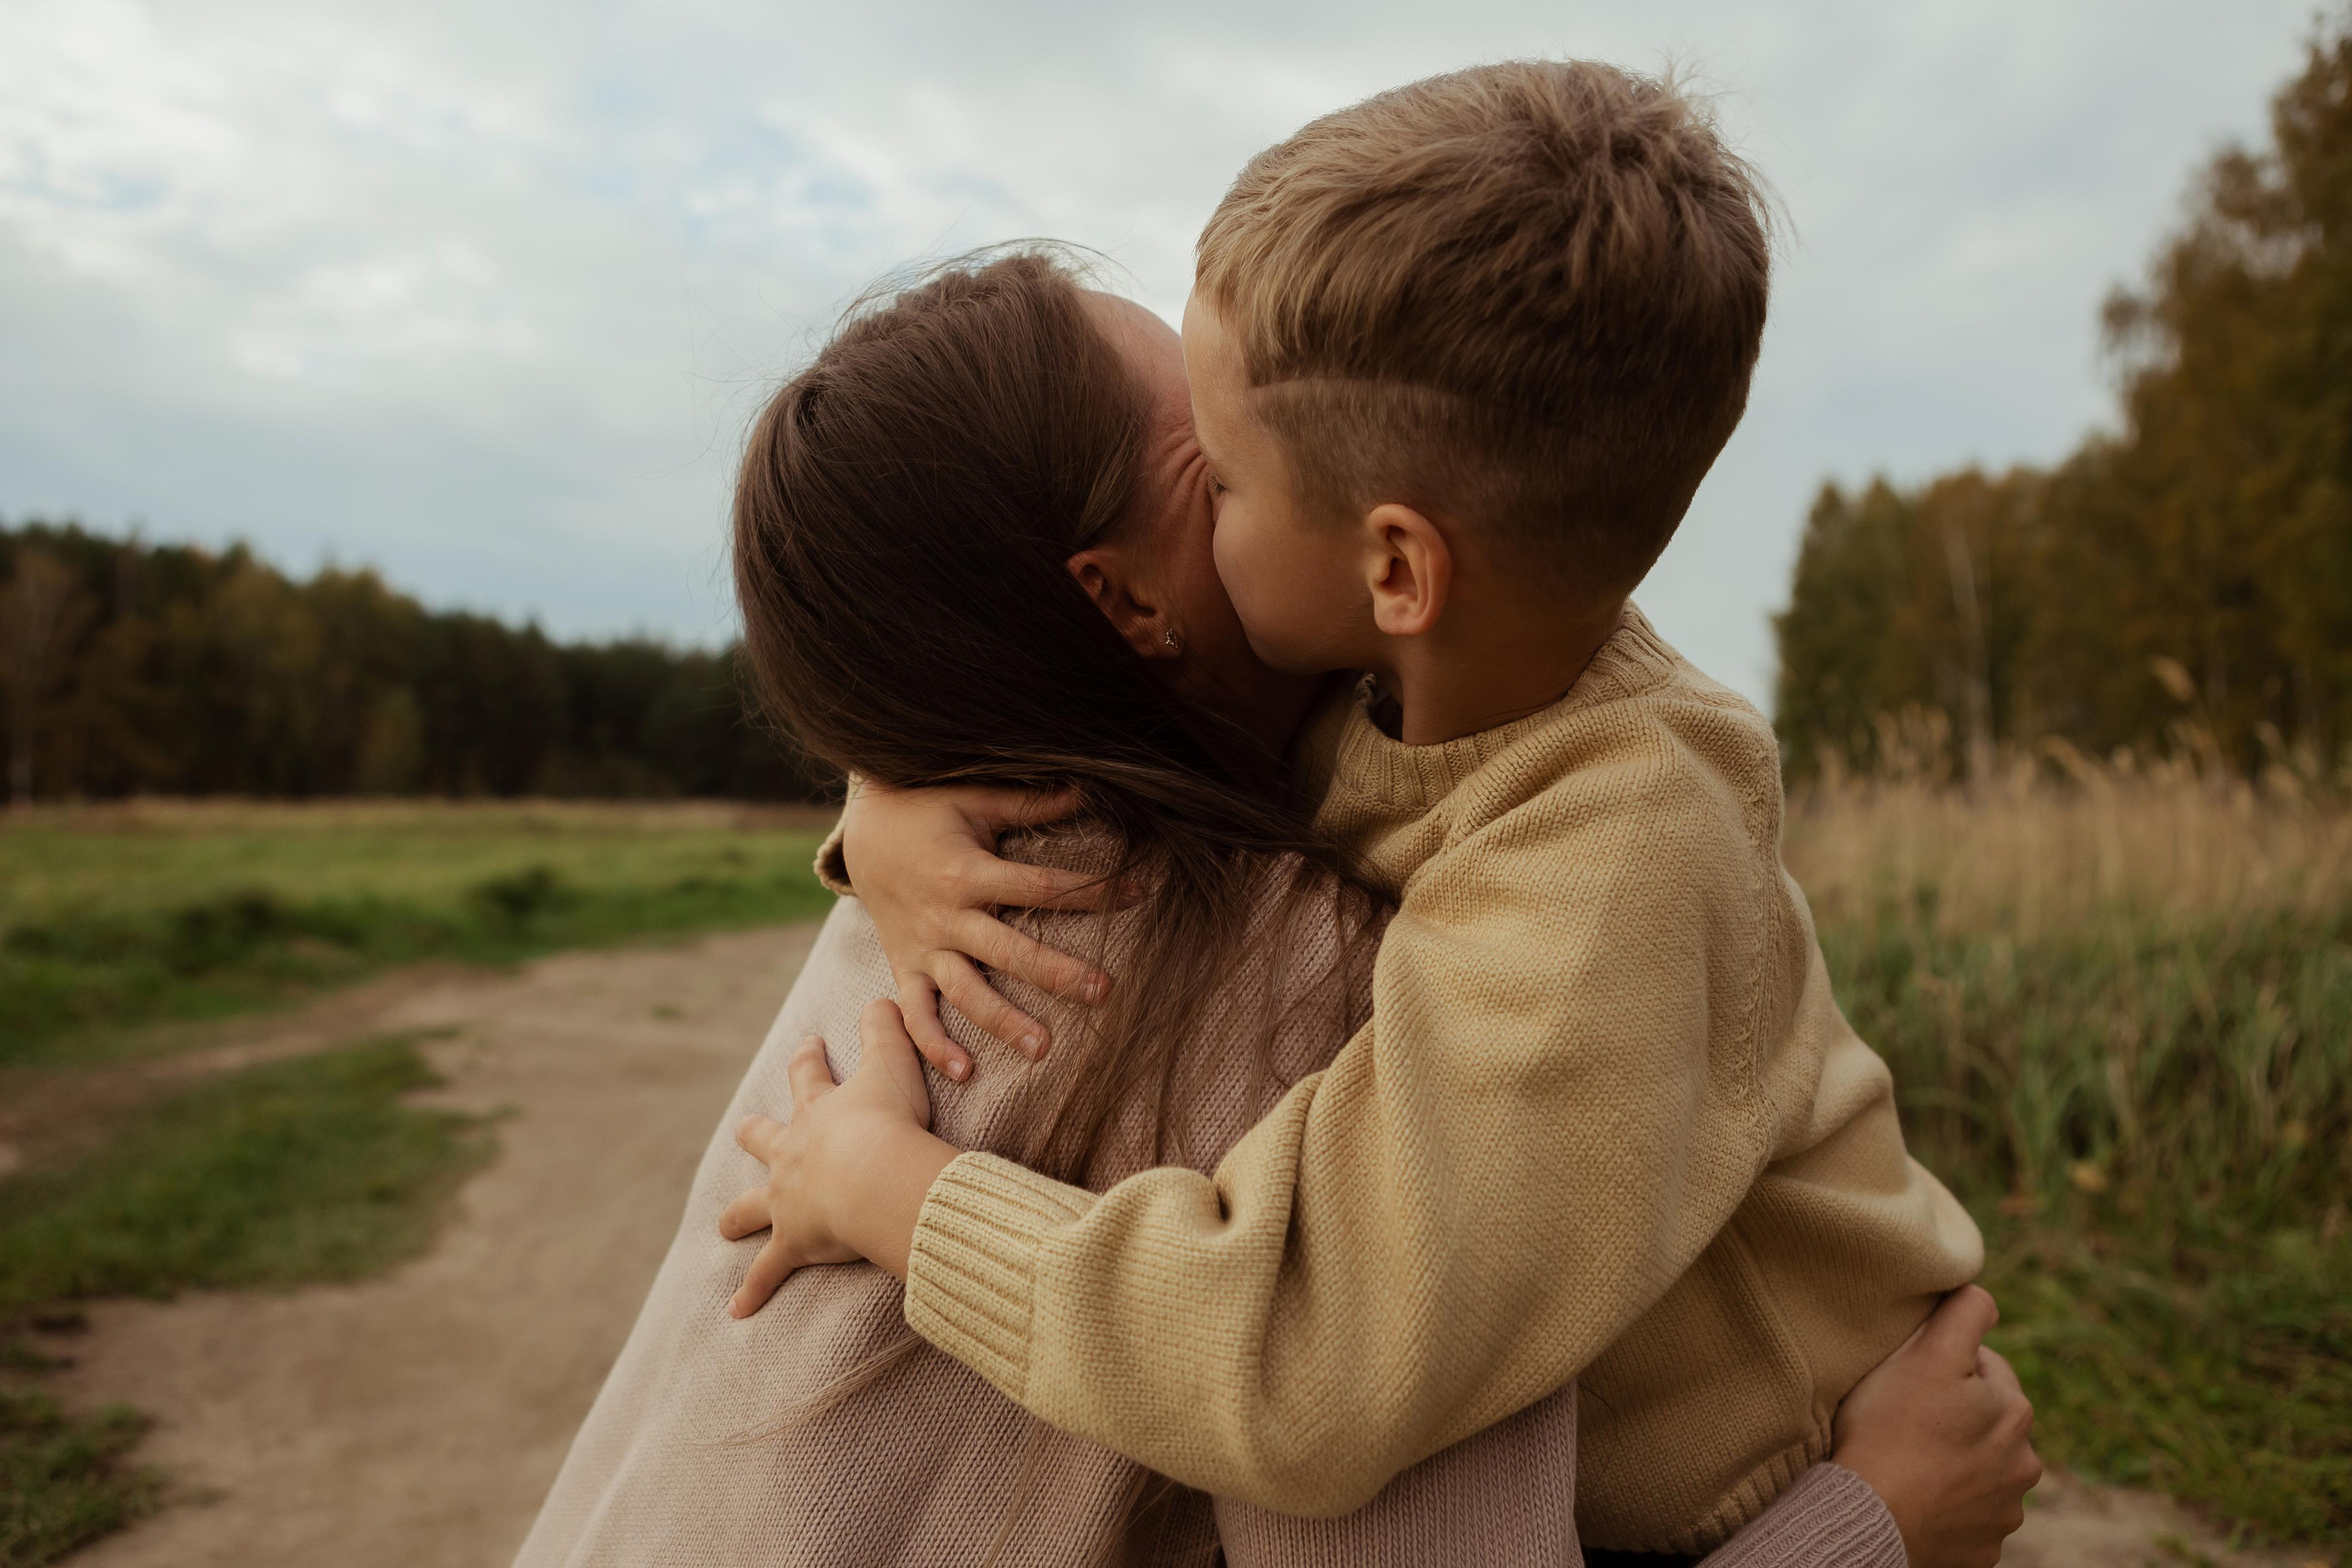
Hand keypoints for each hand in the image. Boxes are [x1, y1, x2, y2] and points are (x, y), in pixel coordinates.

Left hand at [718, 1000, 956, 1316]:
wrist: (875, 1177)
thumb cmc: (889, 1121)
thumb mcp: (894, 1063)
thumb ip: (889, 1027)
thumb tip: (884, 994)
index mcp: (818, 1112)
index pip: (808, 1077)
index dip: (808, 1059)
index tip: (809, 1044)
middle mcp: (792, 1155)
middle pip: (763, 1139)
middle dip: (755, 1134)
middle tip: (747, 1130)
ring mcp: (787, 1201)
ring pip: (751, 1208)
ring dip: (739, 1216)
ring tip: (724, 1226)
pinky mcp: (793, 1243)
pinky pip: (768, 1272)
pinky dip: (753, 1291)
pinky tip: (737, 1311)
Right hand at [842, 782, 1116, 1076]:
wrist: (861, 835)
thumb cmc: (928, 809)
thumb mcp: (976, 797)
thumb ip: (1031, 803)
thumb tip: (1089, 787)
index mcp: (968, 871)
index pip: (1040, 886)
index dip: (1092, 891)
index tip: (1140, 892)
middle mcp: (946, 915)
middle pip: (1008, 950)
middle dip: (1056, 973)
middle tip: (1104, 992)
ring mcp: (924, 947)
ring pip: (965, 991)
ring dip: (1001, 1022)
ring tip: (1043, 1048)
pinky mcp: (905, 969)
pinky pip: (916, 1014)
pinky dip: (933, 1045)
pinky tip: (964, 1073)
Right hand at [1831, 1284, 2041, 1567]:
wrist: (1870, 1516)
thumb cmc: (1891, 1428)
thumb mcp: (1926, 1353)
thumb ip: (1964, 1313)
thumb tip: (1983, 1293)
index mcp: (2015, 1412)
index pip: (1984, 1367)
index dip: (1944, 1364)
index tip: (1910, 1376)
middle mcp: (2023, 1465)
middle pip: (1985, 1420)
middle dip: (1955, 1414)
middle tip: (1904, 1415)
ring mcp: (2004, 1512)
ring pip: (1980, 1470)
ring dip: (1953, 1460)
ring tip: (1907, 1458)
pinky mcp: (1981, 1549)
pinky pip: (1966, 1516)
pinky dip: (1945, 1505)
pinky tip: (1913, 1494)